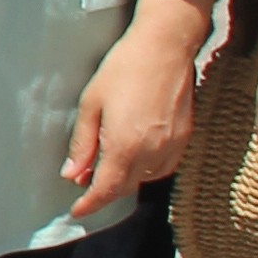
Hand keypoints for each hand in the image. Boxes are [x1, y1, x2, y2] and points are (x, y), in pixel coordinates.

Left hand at [63, 4, 206, 218]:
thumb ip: (82, 144)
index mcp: (124, 146)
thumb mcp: (91, 104)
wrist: (165, 45)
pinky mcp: (185, 137)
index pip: (106, 190)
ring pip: (146, 179)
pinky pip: (164, 166)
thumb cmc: (124, 68)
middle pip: (125, 187)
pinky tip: (134, 154)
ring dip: (125, 178)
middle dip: (104, 189)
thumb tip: (71, 175)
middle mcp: (152, 152)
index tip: (77, 211)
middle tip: (84, 178)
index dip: (90, 204)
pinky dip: (147, 169)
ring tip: (106, 162)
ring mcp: (172, 146)